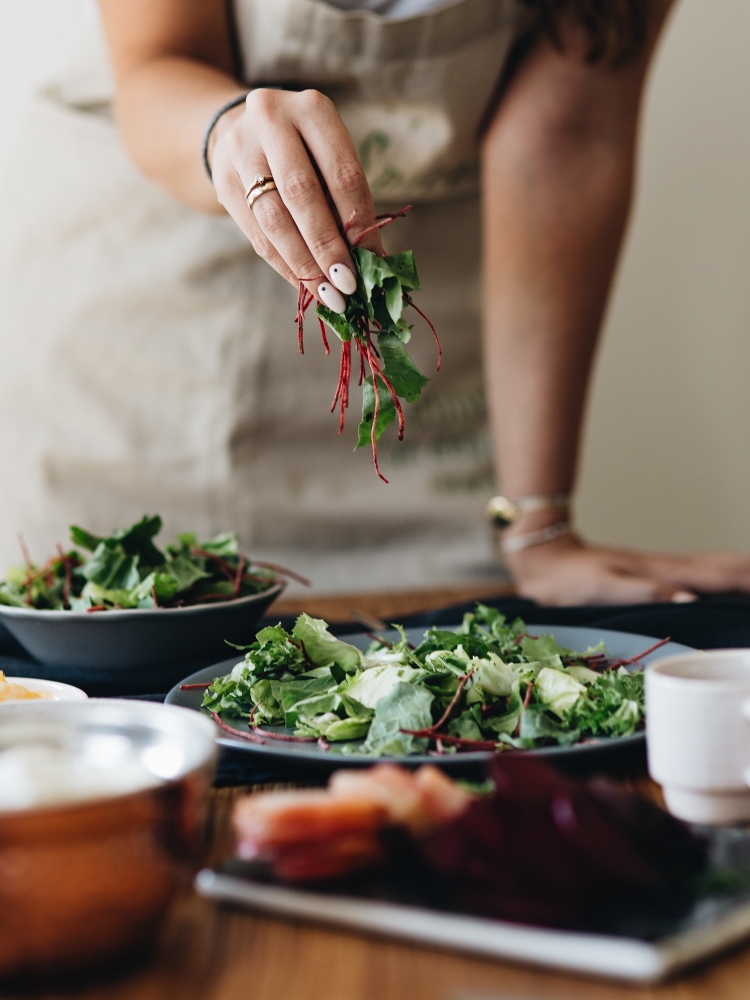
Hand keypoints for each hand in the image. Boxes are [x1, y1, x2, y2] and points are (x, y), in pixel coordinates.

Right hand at [210, 88, 382, 307]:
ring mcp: (240, 149)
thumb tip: (371, 260)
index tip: (373, 262)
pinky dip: (283, 264)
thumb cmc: (304, 151)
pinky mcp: (222, 180)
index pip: (342, 173)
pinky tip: (303, 283)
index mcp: (312, 109)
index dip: (359, 222)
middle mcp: (271, 120)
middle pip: (302, 194)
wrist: (241, 130)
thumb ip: (347, 202)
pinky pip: (256, 233)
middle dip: (327, 246)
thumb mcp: (329, 158)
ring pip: (274, 218)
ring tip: (328, 293)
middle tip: (347, 284)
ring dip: (303, 262)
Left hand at [505, 532, 749, 605]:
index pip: (721, 574)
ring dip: (741, 574)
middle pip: (724, 568)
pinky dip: (720, 579)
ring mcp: (661, 570)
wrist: (543, 559)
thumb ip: (646, 592)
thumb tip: (690, 599)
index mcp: (664, 571)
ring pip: (713, 569)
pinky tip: (722, 586)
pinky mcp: (651, 576)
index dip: (749, 580)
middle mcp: (669, 568)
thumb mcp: (605, 588)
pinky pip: (698, 576)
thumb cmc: (569, 579)